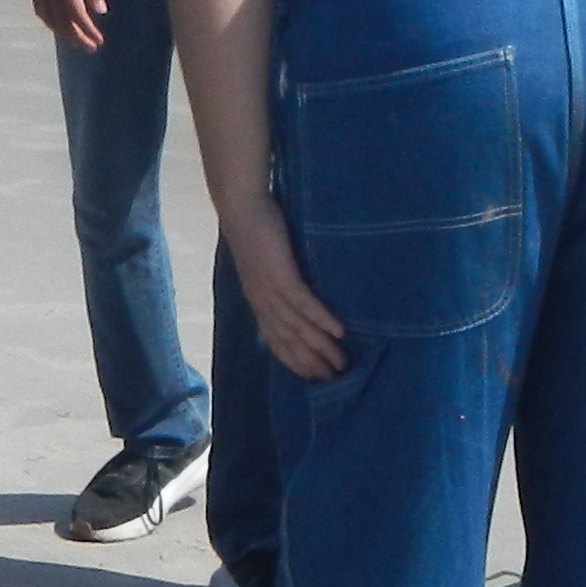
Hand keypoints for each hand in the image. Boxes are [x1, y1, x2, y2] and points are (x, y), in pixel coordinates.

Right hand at [25, 0, 109, 53]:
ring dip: (62, 33)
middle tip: (89, 47)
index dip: (87, 31)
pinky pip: (40, 9)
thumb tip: (100, 11)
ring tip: (75, 40)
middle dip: (76, 38)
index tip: (98, 41)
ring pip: (49, 18)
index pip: (77, 16)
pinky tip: (56, 23)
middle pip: (62, 22)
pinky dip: (49, 21)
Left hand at [224, 202, 348, 381]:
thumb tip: (303, 295)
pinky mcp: (281, 274)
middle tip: (334, 379)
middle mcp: (263, 301)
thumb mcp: (268, 263)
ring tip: (342, 362)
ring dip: (321, 347)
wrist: (242, 207)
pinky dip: (321, 319)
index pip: (276, 340)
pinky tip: (339, 332)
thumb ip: (282, 281)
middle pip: (289, 341)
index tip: (316, 378)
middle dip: (311, 362)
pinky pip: (303, 303)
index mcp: (259, 301)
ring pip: (298, 327)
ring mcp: (270, 290)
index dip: (296, 361)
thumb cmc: (259, 230)